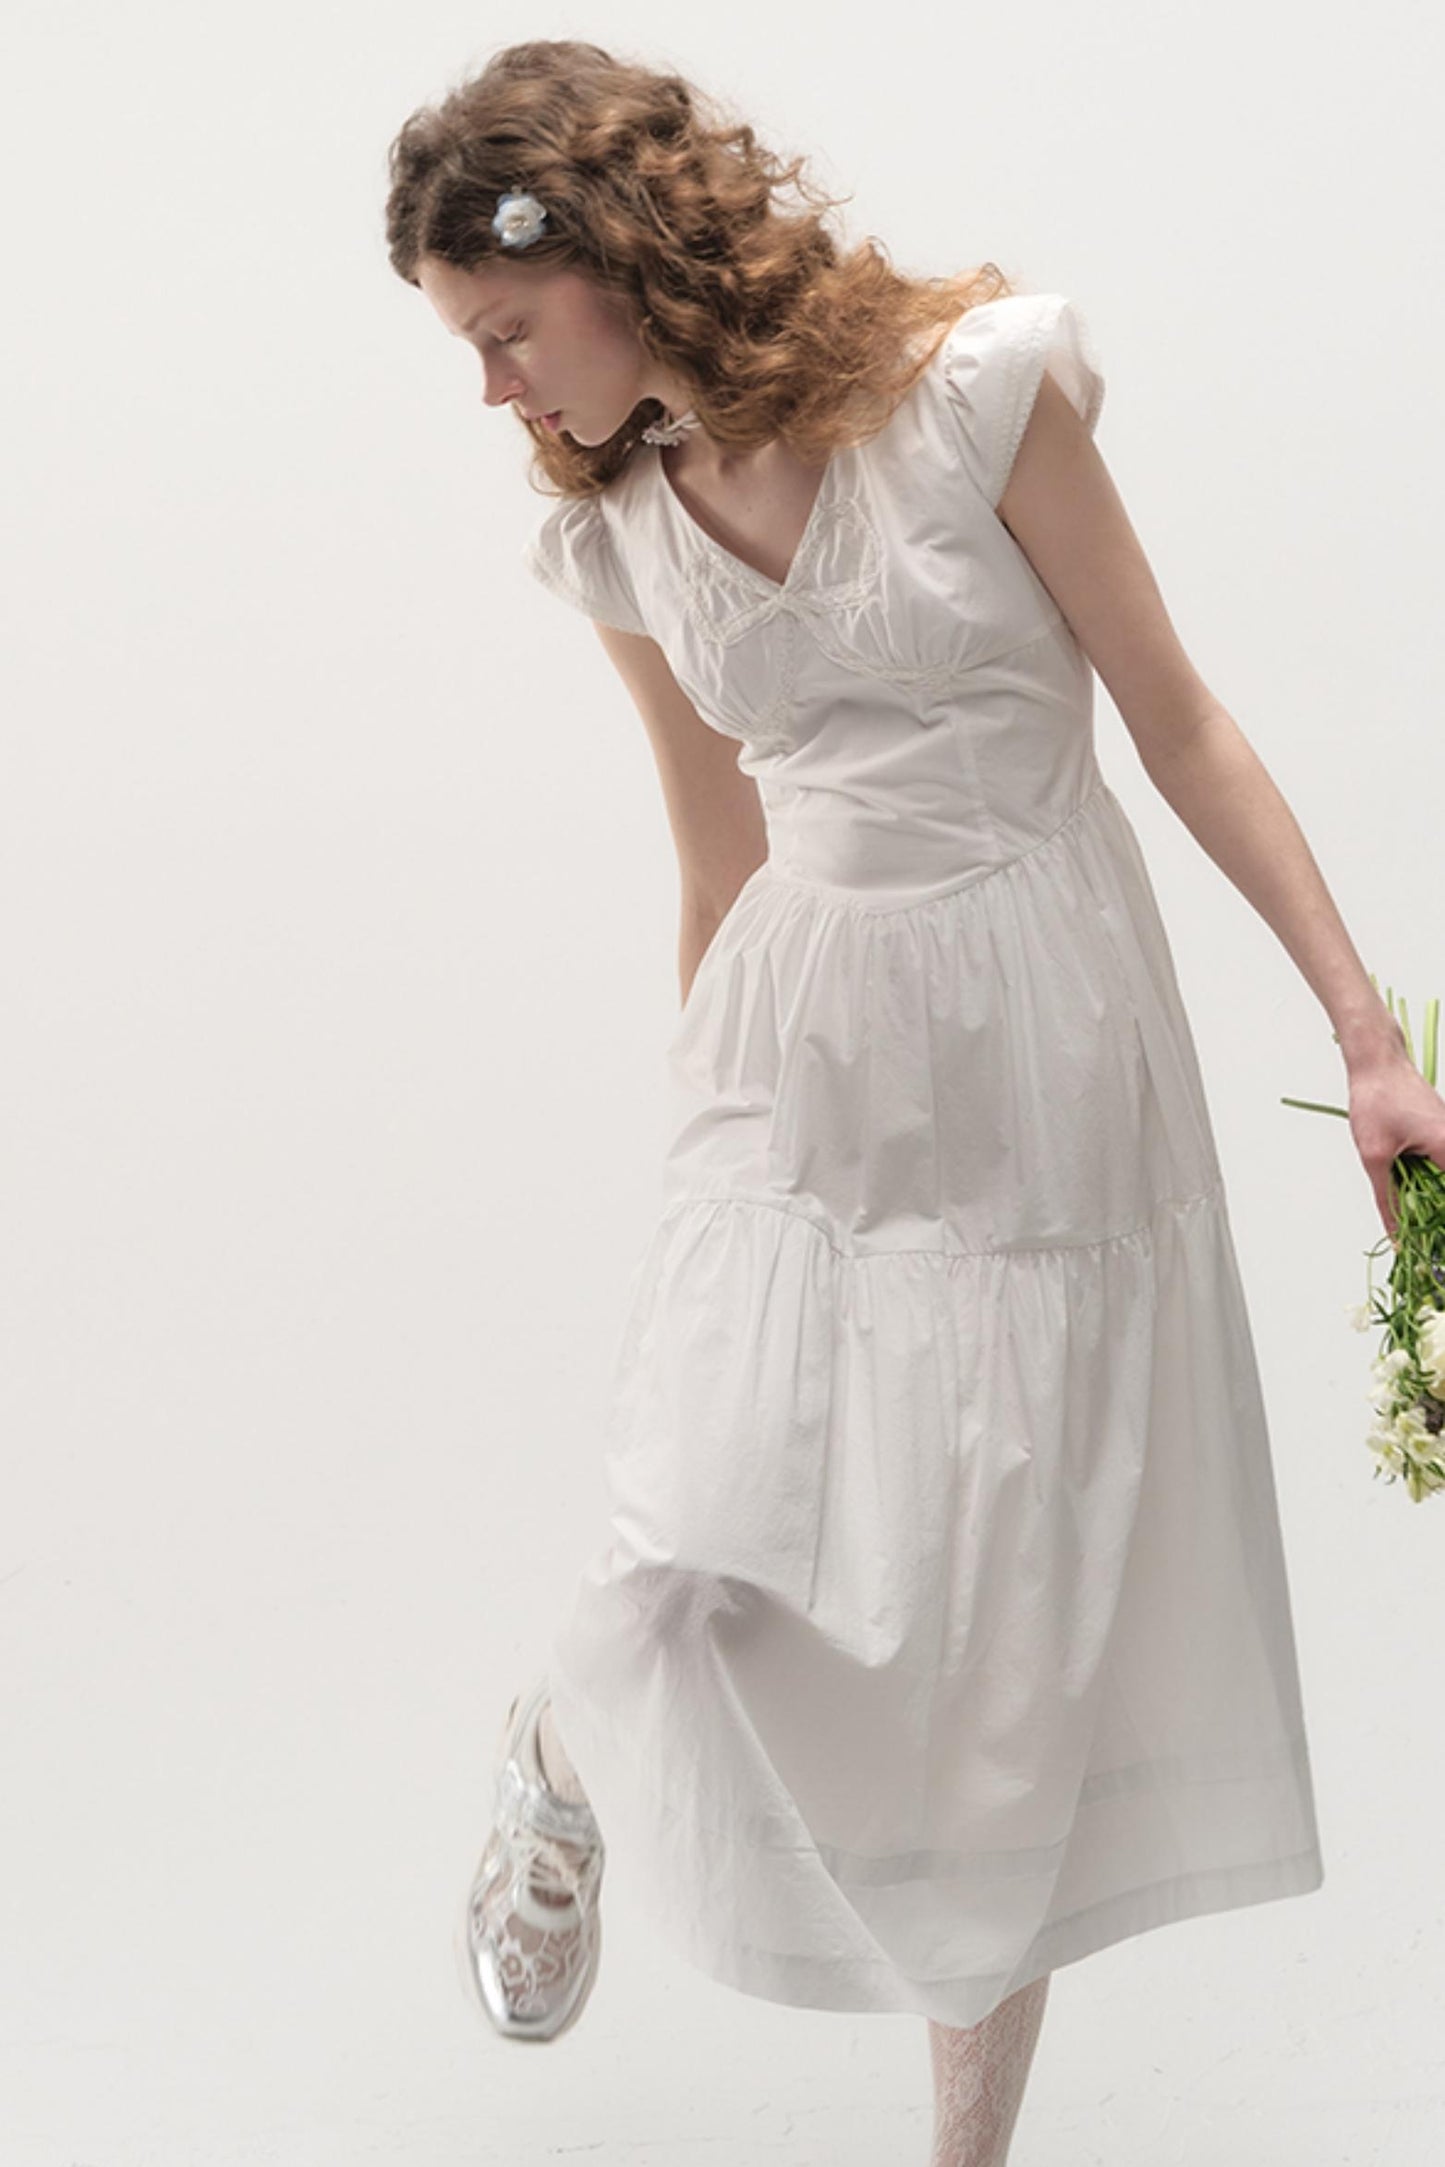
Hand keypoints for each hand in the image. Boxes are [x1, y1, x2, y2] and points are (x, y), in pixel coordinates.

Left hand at [1347, 1049, 1444, 1240]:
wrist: (1377, 1062)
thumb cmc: (1376, 1099)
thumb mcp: (1375, 1155)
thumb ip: (1387, 1198)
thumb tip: (1395, 1234)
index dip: (1441, 1225)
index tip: (1435, 1250)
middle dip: (1433, 1213)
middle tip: (1422, 1242)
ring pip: (1444, 1180)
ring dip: (1427, 1196)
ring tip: (1412, 1217)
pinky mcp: (1441, 1133)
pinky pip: (1440, 1166)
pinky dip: (1426, 1180)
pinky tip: (1406, 1185)